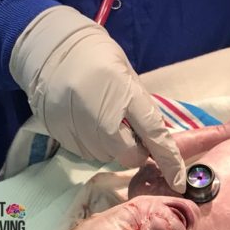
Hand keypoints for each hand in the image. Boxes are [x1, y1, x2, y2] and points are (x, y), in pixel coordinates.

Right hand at [10, 6, 185, 189]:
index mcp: (124, 92)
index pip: (153, 133)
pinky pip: (84, 153)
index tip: (179, 181)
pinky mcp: (59, 133)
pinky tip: (85, 122)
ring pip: (105, 157)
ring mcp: (76, 125)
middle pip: (127, 155)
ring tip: (101, 120)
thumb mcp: (126, 74)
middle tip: (129, 132)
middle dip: (134, 151)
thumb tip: (151, 140)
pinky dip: (91, 144)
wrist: (50, 49)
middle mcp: (99, 113)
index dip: (168, 160)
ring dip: (111, 147)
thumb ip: (140, 107)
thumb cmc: (96, 57)